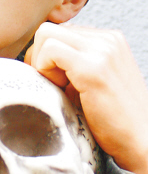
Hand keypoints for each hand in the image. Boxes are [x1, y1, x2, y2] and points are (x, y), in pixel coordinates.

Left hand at [25, 23, 147, 173]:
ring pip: (45, 34)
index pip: (60, 31)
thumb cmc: (115, 119)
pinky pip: (49, 49)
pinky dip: (44, 69)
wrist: (142, 144)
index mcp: (109, 39)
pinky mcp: (93, 67)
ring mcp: (103, 50)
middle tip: (52, 84)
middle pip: (49, 29)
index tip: (56, 80)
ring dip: (41, 62)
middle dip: (39, 56)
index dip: (48, 56)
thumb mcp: (93, 80)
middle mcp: (108, 38)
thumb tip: (36, 55)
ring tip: (59, 88)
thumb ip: (73, 62)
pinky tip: (61, 90)